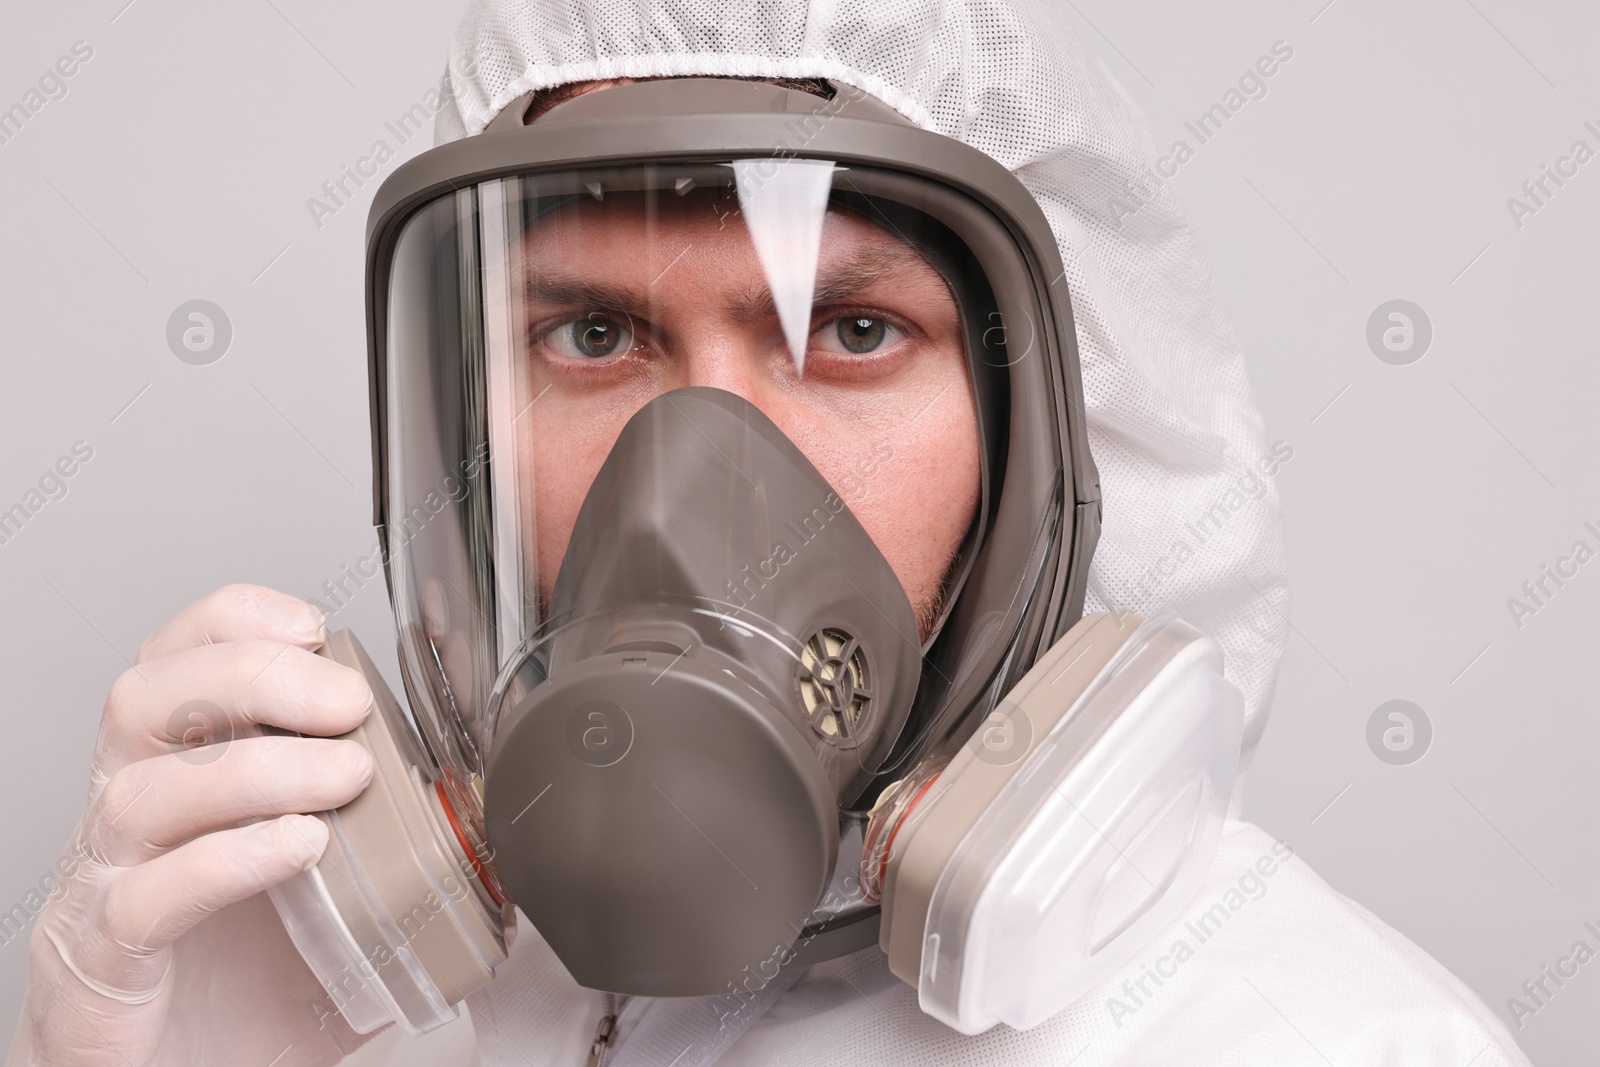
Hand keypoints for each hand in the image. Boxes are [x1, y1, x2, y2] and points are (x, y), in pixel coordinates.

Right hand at [7, 585, 381, 1065]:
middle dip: (252, 678)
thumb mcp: (337, 901)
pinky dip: (230, 860)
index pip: (173, 664)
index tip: (315, 628)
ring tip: (345, 777)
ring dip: (258, 770)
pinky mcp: (100, 965)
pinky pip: (145, 898)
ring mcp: (102, 889)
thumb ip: (399, 849)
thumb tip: (497, 819)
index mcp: (174, 782)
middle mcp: (125, 822)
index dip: (231, 624)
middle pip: (145, 700)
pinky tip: (299, 849)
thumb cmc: (245, 995)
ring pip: (145, 792)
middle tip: (345, 702)